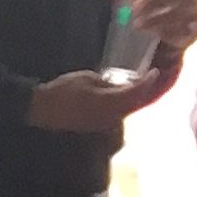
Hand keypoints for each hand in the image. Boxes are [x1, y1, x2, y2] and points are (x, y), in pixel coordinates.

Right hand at [28, 71, 154, 135]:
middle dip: (149, 92)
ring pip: (128, 110)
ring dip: (138, 99)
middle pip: (137, 104)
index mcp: (111, 103)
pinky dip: (125, 105)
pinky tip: (125, 97)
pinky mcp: (97, 125)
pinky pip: (117, 114)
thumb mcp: (88, 79)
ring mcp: (105, 123)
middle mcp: (112, 116)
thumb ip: (110, 83)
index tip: (155, 71)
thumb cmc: (63, 91)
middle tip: (156, 79)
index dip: (149, 82)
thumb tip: (125, 84)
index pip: (137, 92)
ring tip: (144, 87)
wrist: (41, 109)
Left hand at [111, 0, 196, 54]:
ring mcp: (195, 15)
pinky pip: (187, 32)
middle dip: (156, 1)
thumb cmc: (152, 8)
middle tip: (134, 9)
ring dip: (159, 19)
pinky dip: (171, 33)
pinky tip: (155, 36)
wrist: (163, 34)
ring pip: (182, 14)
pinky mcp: (194, 33)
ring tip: (138, 25)